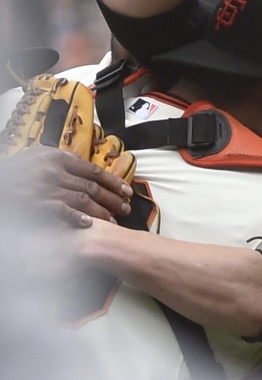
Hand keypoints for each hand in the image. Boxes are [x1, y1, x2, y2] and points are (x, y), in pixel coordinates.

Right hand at [2, 146, 131, 226]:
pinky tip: (89, 224)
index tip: (127, 191)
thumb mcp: (38, 154)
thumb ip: (61, 157)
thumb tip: (82, 161)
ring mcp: (46, 189)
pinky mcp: (36, 204)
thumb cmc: (16, 168)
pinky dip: (76, 217)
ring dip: (101, 212)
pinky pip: (61, 211)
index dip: (113, 182)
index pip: (94, 171)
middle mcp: (55, 173)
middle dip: (113, 199)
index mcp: (58, 159)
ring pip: (82, 200)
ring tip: (114, 221)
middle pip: (92, 187)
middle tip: (127, 209)